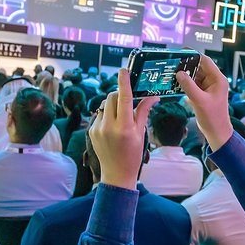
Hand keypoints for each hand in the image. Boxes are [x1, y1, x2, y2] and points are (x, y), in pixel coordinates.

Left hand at [89, 69, 158, 189]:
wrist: (116, 174)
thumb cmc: (133, 155)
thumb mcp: (141, 133)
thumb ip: (143, 112)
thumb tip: (153, 96)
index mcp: (124, 127)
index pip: (124, 98)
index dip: (124, 82)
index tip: (124, 70)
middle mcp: (108, 126)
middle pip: (112, 97)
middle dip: (120, 94)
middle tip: (128, 100)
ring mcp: (97, 128)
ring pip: (104, 105)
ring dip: (113, 105)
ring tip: (121, 117)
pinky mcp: (91, 131)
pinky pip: (99, 114)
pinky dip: (107, 115)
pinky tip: (113, 126)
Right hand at [175, 55, 233, 150]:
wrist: (217, 132)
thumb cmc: (212, 118)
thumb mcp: (199, 101)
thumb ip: (189, 86)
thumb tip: (179, 73)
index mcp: (217, 79)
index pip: (205, 61)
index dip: (193, 55)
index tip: (180, 52)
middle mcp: (213, 81)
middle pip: (198, 67)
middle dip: (186, 65)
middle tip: (172, 63)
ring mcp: (208, 87)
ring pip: (194, 76)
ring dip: (184, 75)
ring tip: (170, 73)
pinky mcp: (203, 94)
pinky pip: (193, 85)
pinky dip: (185, 84)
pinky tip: (174, 84)